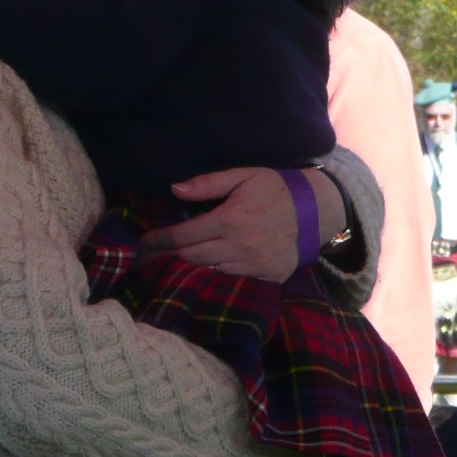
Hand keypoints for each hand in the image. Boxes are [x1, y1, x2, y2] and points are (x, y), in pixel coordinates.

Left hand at [137, 166, 343, 281]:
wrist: (315, 212)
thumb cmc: (274, 190)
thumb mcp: (243, 176)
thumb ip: (208, 183)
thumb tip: (175, 189)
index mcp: (230, 220)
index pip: (183, 236)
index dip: (159, 240)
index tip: (141, 243)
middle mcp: (238, 247)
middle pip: (190, 257)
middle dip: (166, 256)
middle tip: (147, 256)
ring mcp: (252, 266)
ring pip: (208, 271)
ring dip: (188, 267)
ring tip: (167, 264)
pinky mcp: (264, 278)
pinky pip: (229, 279)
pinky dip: (213, 274)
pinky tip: (200, 271)